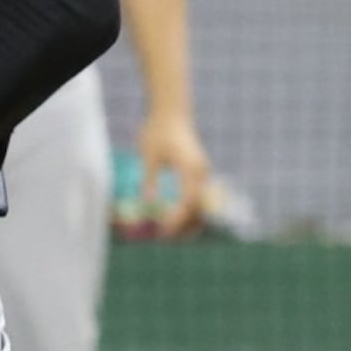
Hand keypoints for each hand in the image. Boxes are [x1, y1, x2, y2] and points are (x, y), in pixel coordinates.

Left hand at [138, 107, 212, 238]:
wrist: (172, 112)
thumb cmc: (157, 130)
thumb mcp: (148, 155)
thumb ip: (149, 179)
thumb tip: (148, 203)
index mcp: (191, 169)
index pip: (187, 202)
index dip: (177, 220)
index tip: (163, 231)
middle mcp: (202, 173)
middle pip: (199, 207)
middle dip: (186, 225)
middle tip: (167, 238)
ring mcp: (203, 172)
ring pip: (201, 204)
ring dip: (190, 220)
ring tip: (173, 234)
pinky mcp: (199, 171)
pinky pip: (198, 196)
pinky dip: (190, 209)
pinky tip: (177, 217)